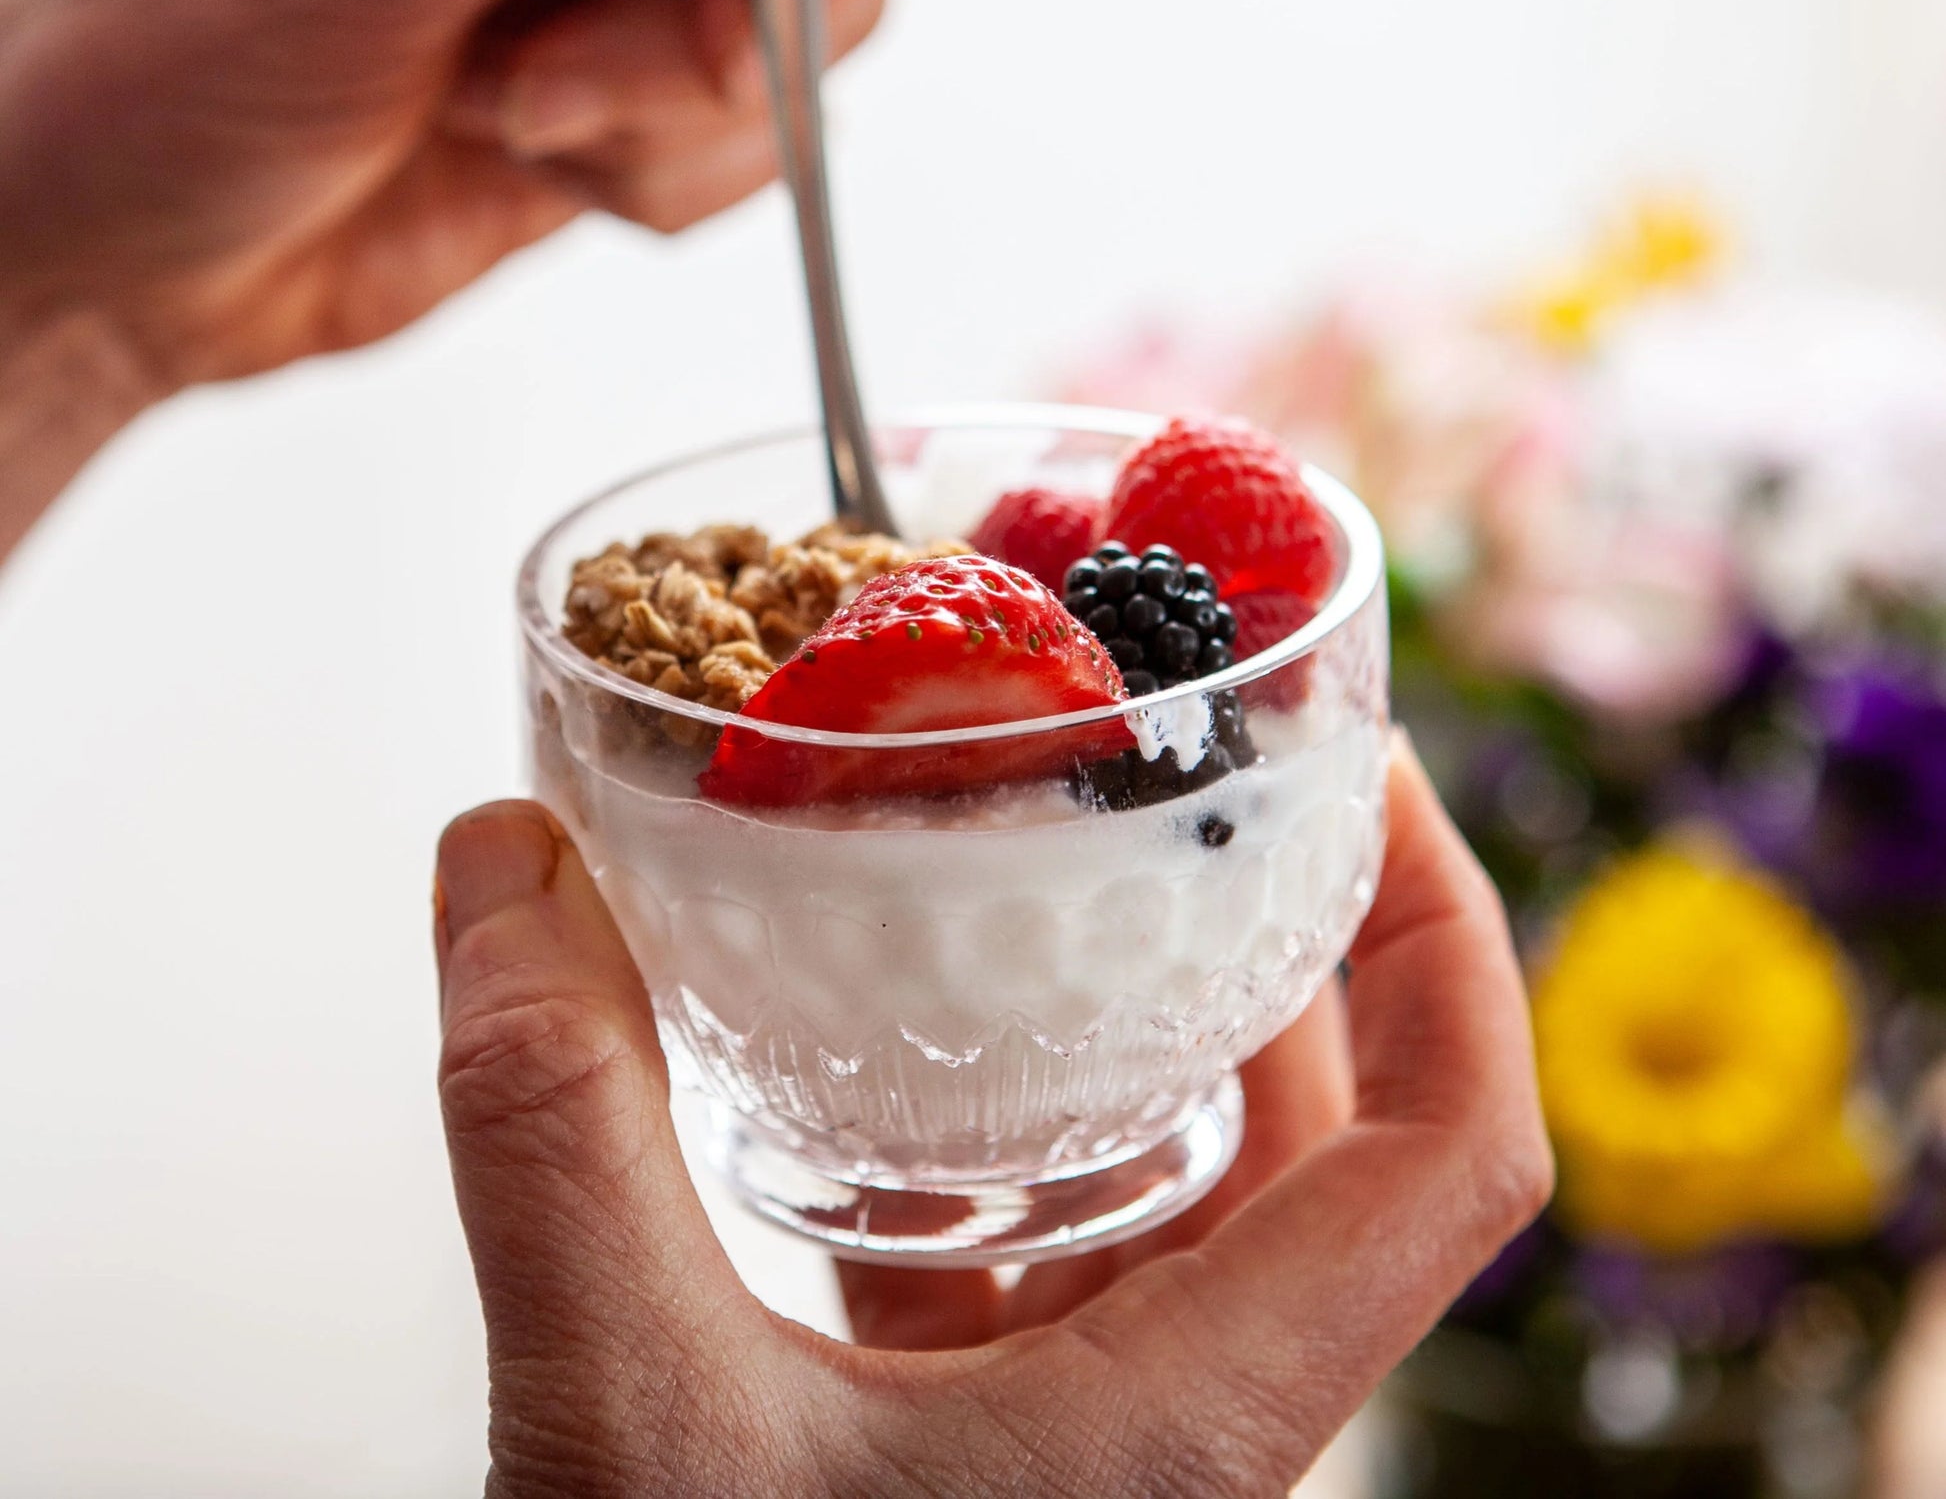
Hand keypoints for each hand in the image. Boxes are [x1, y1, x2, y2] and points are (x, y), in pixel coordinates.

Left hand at [0, 0, 882, 388]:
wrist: (112, 257)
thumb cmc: (162, 65)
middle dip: (728, 15)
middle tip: (566, 89)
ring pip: (803, 22)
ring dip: (683, 114)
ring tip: (516, 118)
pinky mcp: (633, 82)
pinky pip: (758, 134)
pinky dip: (676, 182)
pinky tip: (545, 172)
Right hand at [432, 738, 1550, 1496]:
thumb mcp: (629, 1419)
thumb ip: (559, 1130)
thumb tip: (502, 868)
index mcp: (1197, 1416)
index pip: (1454, 1156)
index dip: (1454, 943)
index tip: (1369, 779)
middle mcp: (1179, 1423)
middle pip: (1333, 1144)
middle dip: (1291, 941)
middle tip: (1203, 787)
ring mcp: (1085, 1447)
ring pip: (1188, 1203)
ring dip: (1148, 1036)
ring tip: (1060, 886)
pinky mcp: (979, 1463)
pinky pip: (1046, 1264)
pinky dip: (1003, 1142)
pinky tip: (889, 1064)